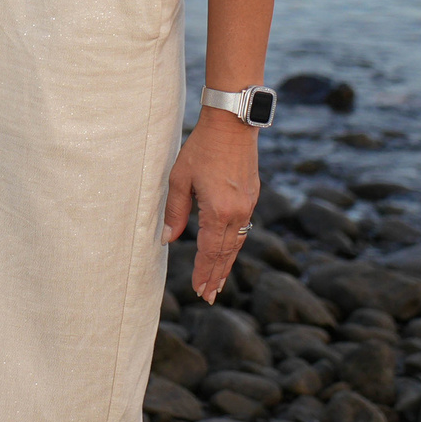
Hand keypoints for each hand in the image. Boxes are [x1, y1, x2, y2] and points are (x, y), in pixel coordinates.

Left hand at [162, 109, 260, 302]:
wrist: (232, 125)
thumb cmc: (202, 148)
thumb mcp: (179, 179)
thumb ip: (175, 211)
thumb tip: (168, 239)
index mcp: (218, 211)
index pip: (209, 251)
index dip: (203, 272)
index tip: (199, 289)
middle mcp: (237, 213)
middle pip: (226, 253)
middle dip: (216, 276)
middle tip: (209, 296)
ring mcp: (248, 205)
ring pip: (236, 244)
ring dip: (226, 264)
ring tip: (217, 283)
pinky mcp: (252, 197)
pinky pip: (243, 229)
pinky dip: (234, 246)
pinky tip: (227, 252)